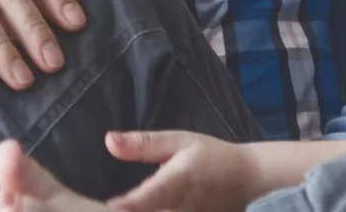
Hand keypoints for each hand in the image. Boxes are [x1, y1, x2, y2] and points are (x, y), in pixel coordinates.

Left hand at [105, 130, 262, 211]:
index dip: (128, 205)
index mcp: (176, 182)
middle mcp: (182, 208)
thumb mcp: (179, 141)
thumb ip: (143, 144)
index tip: (108, 207)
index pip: (148, 198)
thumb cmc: (208, 155)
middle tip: (99, 210)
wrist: (246, 176)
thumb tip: (108, 140)